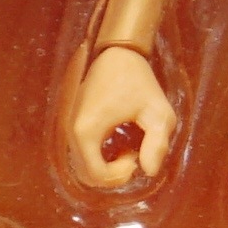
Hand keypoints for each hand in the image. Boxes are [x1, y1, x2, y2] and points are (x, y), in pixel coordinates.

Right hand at [67, 45, 176, 188]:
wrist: (116, 52)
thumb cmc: (138, 80)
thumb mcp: (157, 112)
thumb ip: (157, 143)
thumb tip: (149, 172)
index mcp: (87, 131)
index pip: (96, 175)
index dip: (119, 176)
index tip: (137, 156)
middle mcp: (71, 131)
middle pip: (86, 174)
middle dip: (113, 174)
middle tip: (134, 155)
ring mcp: (69, 127)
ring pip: (83, 165)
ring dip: (106, 165)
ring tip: (128, 148)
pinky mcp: (73, 123)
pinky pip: (83, 152)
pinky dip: (100, 156)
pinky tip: (119, 141)